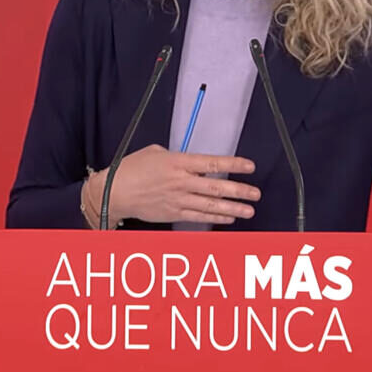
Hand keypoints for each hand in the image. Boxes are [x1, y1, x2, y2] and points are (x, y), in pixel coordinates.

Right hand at [84, 144, 259, 225]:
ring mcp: (178, 200)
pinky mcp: (173, 213)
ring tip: (250, 210)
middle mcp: (181, 182)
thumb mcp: (155, 153)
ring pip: (211, 206)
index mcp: (178, 162)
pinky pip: (199, 216)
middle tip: (256, 193)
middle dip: (240, 191)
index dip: (234, 165)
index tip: (250, 166)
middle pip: (217, 188)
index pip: (213, 163)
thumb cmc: (132, 169)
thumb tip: (192, 164)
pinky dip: (216, 218)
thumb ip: (177, 157)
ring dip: (234, 208)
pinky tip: (229, 218)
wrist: (114, 192)